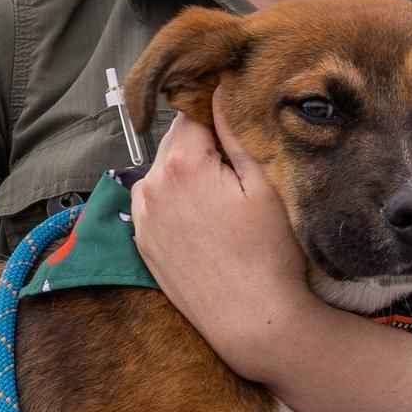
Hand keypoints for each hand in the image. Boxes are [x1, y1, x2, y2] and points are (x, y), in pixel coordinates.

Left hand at [129, 97, 318, 387]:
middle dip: (205, 148)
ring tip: (226, 204)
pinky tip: (208, 224)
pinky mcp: (143, 243)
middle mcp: (149, 186)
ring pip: (166, 172)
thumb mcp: (264, 183)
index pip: (195, 111)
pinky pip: (159, 204)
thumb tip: (221, 89)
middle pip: (177, 142)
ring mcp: (142, 217)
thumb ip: (236, 131)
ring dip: (190, 175)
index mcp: (179, 163)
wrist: (252, 322)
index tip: (243, 132)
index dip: (222, 116)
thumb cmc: (269, 254)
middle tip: (241, 175)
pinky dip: (179, 203)